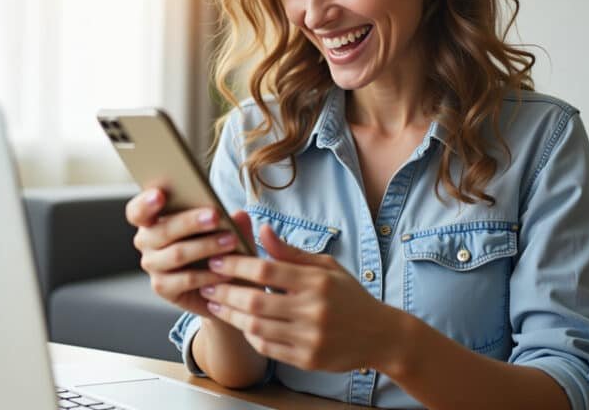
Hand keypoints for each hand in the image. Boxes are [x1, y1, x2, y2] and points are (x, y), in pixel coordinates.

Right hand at [125, 188, 254, 317]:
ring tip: (231, 241)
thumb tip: (239, 215)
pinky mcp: (163, 287)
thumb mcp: (226, 230)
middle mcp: (147, 241)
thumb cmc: (218, 246)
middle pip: (162, 230)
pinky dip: (208, 275)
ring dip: (206, 247)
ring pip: (177, 254)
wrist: (221, 286)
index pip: (138, 211)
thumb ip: (231, 221)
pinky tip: (226, 271)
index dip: (145, 203)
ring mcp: (152, 265)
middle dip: (190, 221)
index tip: (160, 195)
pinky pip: (185, 279)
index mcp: (154, 218)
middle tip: (215, 216)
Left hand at [200, 224, 398, 372]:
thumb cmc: (350, 296)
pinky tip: (241, 323)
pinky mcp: (307, 359)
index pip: (266, 269)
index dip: (236, 264)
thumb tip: (262, 229)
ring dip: (231, 315)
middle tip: (207, 284)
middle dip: (224, 292)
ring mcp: (309, 337)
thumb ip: (291, 252)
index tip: (218, 260)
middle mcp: (313, 310)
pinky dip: (250, 335)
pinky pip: (267, 348)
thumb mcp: (325, 267)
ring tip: (216, 304)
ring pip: (255, 327)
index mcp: (316, 281)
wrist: (380, 335)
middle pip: (254, 300)